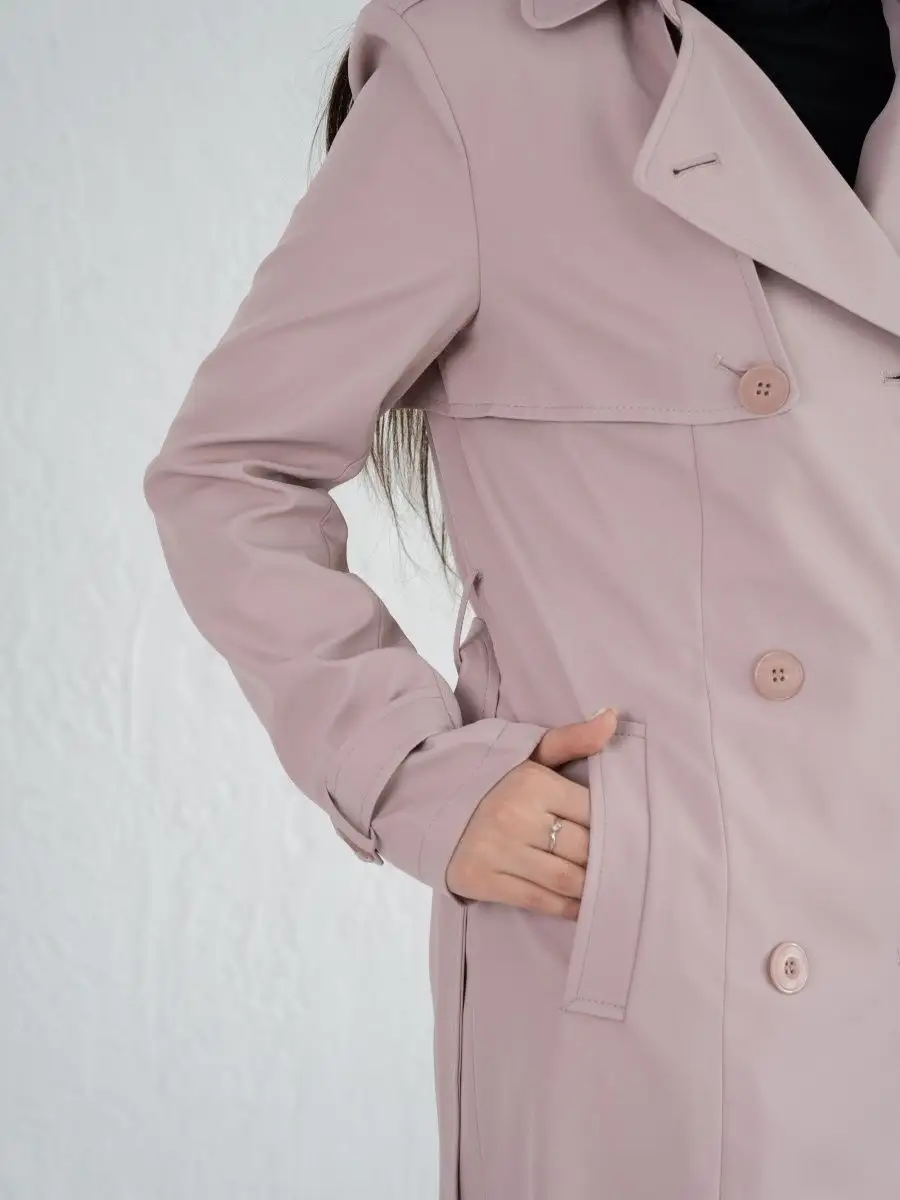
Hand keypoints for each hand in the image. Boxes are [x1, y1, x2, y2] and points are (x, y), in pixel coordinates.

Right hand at [445, 708, 618, 917]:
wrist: (422, 798)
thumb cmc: (487, 774)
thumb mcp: (527, 751)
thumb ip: (573, 738)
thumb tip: (613, 718)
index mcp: (531, 782)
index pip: (592, 811)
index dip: (614, 825)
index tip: (629, 833)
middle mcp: (515, 817)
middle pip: (584, 849)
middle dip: (608, 860)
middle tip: (626, 866)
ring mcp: (498, 852)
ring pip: (565, 879)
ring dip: (592, 888)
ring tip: (609, 888)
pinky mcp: (482, 880)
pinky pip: (538, 901)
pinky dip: (566, 908)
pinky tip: (581, 906)